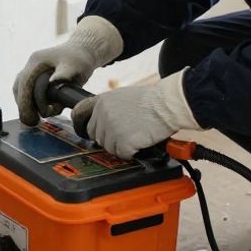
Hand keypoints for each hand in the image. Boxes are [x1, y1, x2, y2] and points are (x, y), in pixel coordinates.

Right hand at [13, 16, 122, 125]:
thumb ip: (64, 73)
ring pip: (21, 91)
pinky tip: (40, 111)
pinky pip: (28, 92)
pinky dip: (31, 102)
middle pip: (19, 88)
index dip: (24, 100)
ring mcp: (32, 72)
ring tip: (35, 118)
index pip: (24, 82)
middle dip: (24, 106)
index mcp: (37, 60)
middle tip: (32, 121)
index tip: (29, 115)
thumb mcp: (74, 65)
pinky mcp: (36, 78)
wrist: (83, 52)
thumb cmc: (79, 58)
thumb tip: (53, 83)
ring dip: (26, 105)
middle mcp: (31, 66)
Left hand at [70, 71, 199, 157]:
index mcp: (101, 101)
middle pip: (97, 136)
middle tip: (126, 135)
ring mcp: (111, 128)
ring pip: (109, 147)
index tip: (93, 132)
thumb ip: (110, 107)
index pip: (84, 118)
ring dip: (122, 146)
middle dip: (110, 139)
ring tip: (137, 136)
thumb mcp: (123, 96)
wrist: (167, 104)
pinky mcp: (122, 141)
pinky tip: (140, 142)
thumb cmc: (152, 100)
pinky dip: (132, 152)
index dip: (90, 127)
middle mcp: (102, 114)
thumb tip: (104, 120)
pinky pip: (122, 154)